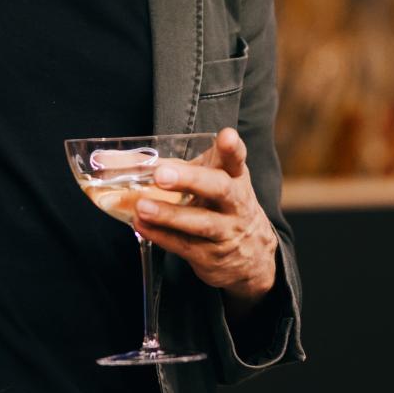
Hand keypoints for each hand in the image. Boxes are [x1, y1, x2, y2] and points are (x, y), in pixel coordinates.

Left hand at [130, 127, 277, 311]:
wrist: (252, 256)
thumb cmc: (225, 207)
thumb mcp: (219, 183)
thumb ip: (191, 168)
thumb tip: (141, 161)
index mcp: (237, 179)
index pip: (237, 160)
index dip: (232, 149)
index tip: (227, 136)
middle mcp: (236, 204)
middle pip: (219, 189)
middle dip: (190, 180)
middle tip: (161, 175)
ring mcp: (226, 232)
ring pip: (201, 222)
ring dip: (169, 215)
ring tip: (142, 206)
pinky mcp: (211, 256)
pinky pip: (184, 245)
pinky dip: (161, 235)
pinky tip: (142, 225)